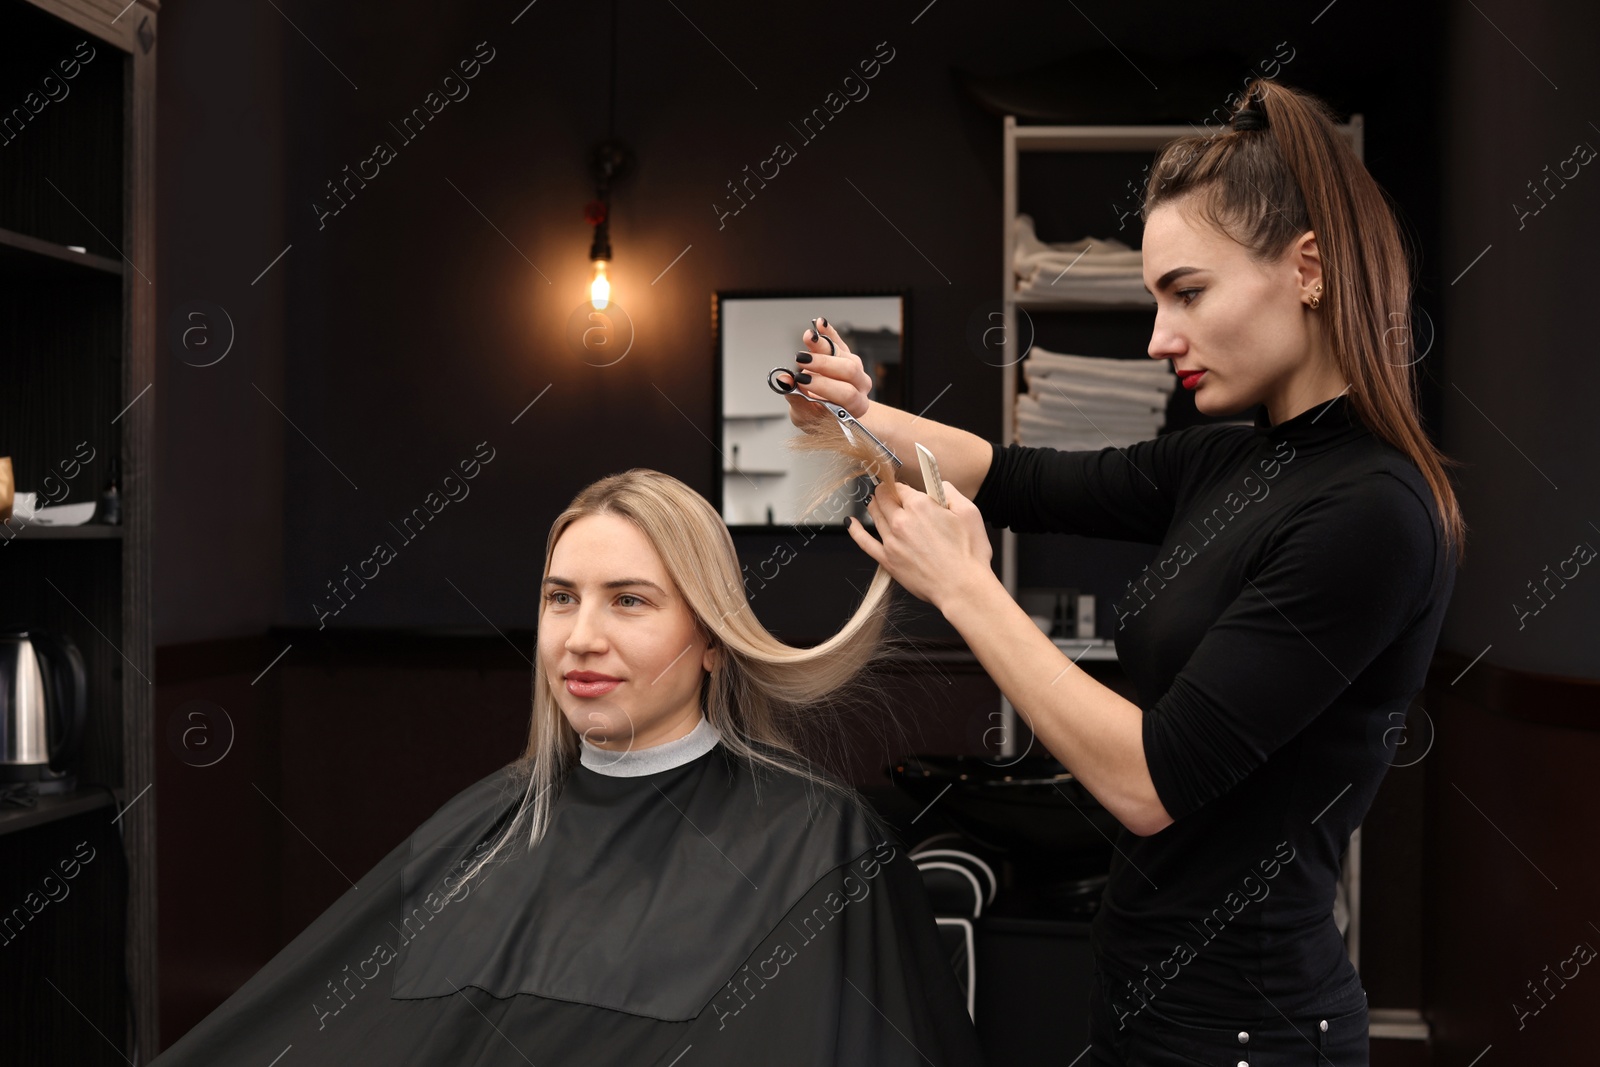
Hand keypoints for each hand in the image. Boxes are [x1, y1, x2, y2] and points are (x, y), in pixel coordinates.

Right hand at [781, 317, 874, 432]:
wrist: (830, 412)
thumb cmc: (819, 417)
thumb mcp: (805, 416)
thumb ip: (796, 399)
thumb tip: (784, 380)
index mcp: (856, 406)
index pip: (846, 394)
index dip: (824, 385)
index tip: (802, 379)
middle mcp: (861, 385)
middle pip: (849, 370)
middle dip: (823, 363)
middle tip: (801, 360)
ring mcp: (856, 369)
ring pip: (844, 354)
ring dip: (823, 345)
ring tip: (808, 337)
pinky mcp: (846, 355)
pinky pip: (839, 342)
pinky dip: (828, 332)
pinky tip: (819, 323)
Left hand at [845, 477, 993, 610]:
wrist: (962, 588)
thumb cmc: (969, 555)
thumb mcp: (969, 513)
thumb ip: (950, 492)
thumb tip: (940, 484)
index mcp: (920, 506)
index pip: (901, 487)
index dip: (902, 486)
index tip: (903, 488)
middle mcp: (901, 521)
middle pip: (883, 498)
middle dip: (885, 492)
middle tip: (888, 492)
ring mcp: (892, 541)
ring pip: (875, 515)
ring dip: (874, 505)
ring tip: (875, 502)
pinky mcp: (888, 560)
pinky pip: (864, 542)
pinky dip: (855, 530)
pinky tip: (851, 523)